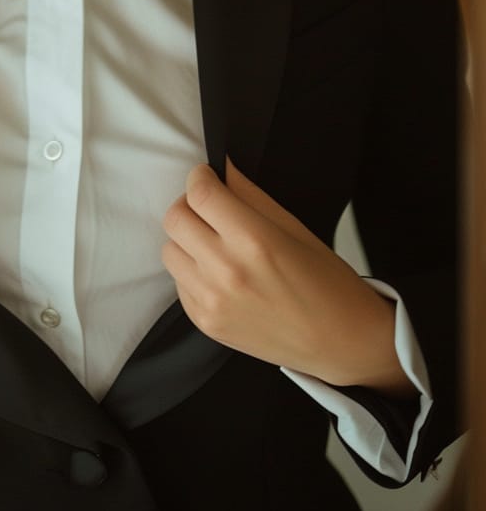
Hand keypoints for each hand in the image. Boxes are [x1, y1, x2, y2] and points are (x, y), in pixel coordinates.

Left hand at [162, 160, 412, 395]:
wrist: (341, 343)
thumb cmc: (327, 281)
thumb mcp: (294, 227)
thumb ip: (250, 195)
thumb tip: (222, 168)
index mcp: (254, 240)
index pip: (200, 194)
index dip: (200, 177)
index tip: (207, 176)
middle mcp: (226, 271)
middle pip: (175, 219)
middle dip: (189, 204)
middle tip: (210, 207)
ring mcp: (212, 302)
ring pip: (169, 250)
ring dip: (186, 239)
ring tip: (213, 242)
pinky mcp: (206, 324)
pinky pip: (178, 282)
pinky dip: (191, 271)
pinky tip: (217, 273)